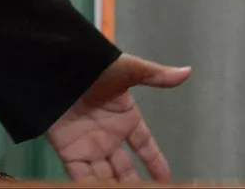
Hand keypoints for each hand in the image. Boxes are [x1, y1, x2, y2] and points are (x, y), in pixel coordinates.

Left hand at [43, 52, 191, 182]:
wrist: (58, 71)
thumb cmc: (95, 68)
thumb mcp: (128, 70)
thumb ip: (156, 76)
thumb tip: (187, 72)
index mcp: (125, 117)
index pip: (144, 145)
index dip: (155, 161)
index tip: (166, 178)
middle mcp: (109, 136)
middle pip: (124, 167)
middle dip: (134, 183)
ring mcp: (89, 146)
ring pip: (105, 176)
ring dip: (114, 187)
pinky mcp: (69, 153)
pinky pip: (81, 176)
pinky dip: (90, 187)